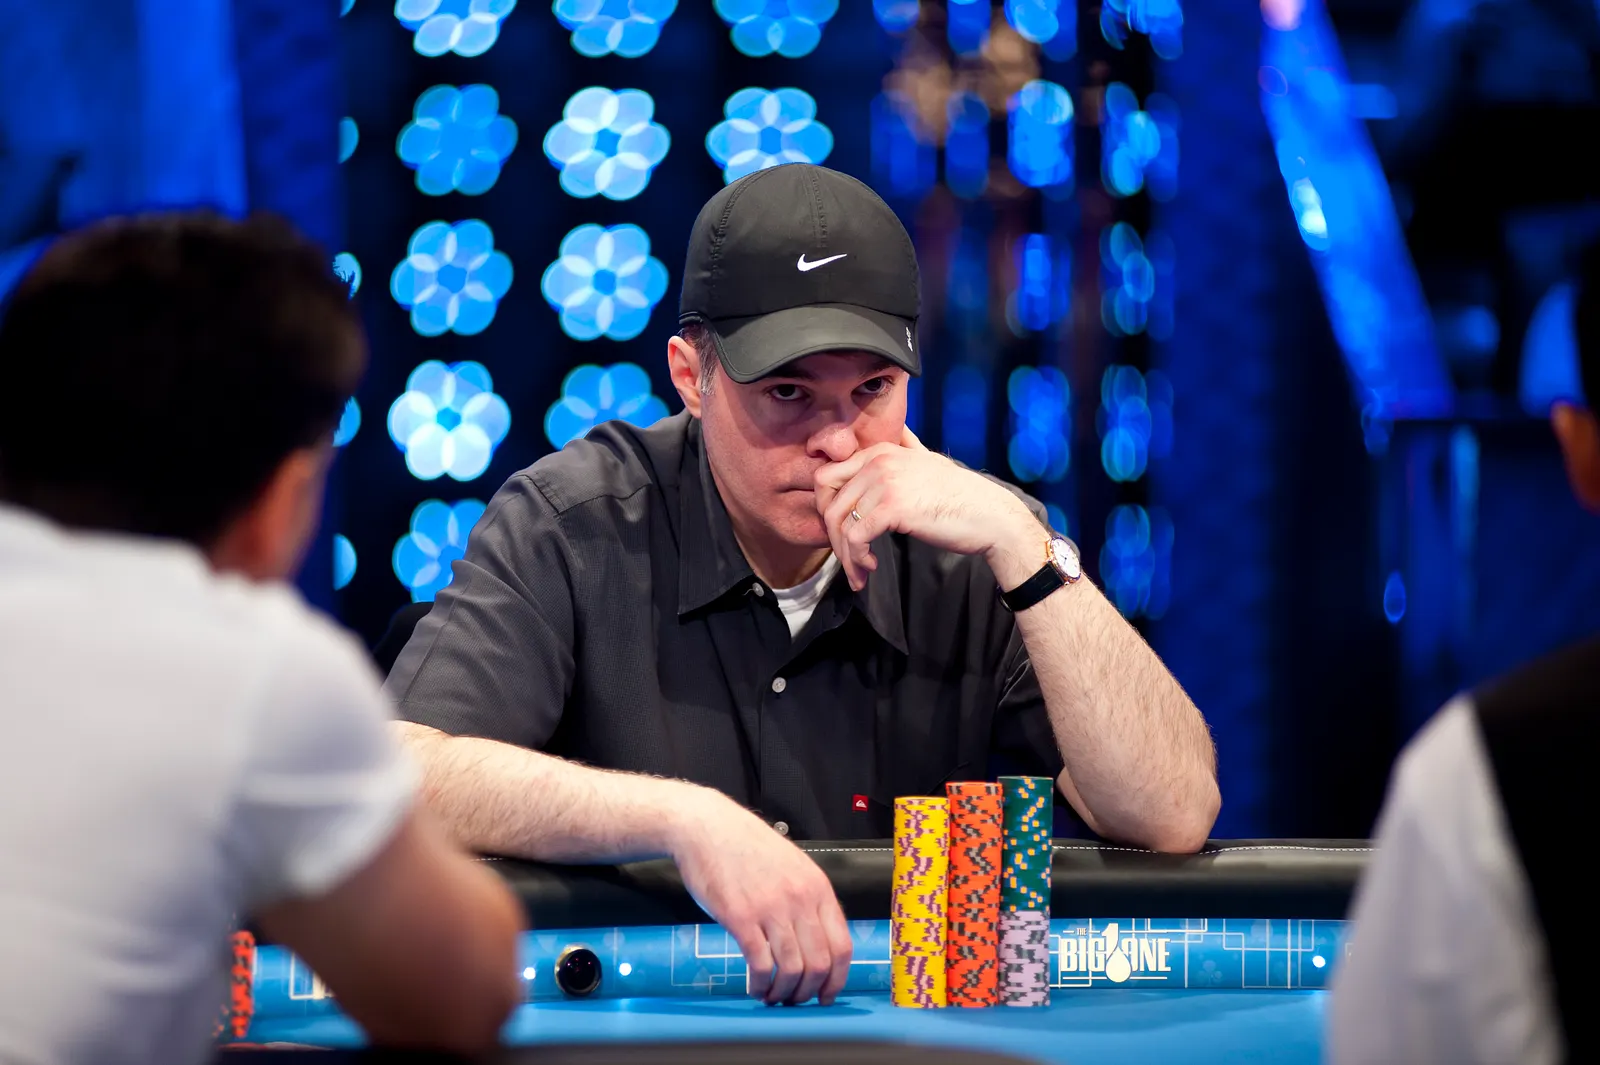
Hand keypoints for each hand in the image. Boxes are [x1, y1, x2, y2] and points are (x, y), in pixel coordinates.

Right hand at [666, 790, 852, 1005]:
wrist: (707, 827)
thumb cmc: (746, 846)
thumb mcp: (792, 866)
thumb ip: (807, 900)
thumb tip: (818, 941)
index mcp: (817, 887)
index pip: (842, 947)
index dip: (837, 980)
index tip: (826, 995)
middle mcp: (799, 899)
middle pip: (819, 964)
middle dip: (808, 992)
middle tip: (794, 1000)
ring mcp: (771, 908)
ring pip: (792, 969)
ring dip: (783, 993)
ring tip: (772, 996)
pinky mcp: (741, 917)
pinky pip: (761, 964)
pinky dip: (760, 985)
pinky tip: (755, 987)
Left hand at [814, 427, 1038, 590]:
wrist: (989, 516)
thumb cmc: (959, 496)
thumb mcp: (928, 460)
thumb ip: (908, 446)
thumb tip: (900, 430)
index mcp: (880, 450)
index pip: (826, 477)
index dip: (827, 509)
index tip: (842, 532)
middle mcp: (878, 461)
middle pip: (827, 501)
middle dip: (832, 535)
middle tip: (848, 557)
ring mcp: (885, 482)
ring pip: (840, 523)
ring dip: (845, 555)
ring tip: (860, 571)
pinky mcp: (893, 507)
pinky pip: (856, 537)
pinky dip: (857, 558)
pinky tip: (871, 567)